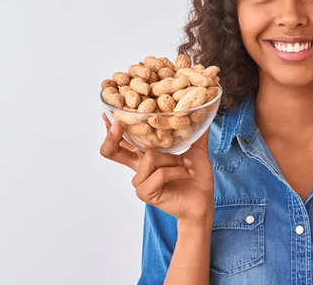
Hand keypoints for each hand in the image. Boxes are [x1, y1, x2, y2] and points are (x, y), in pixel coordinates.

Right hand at [100, 113, 214, 222]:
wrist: (203, 201)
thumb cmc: (196, 177)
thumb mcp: (196, 149)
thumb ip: (196, 131)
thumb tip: (203, 110)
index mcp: (145, 156)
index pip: (123, 140)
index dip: (112, 127)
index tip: (109, 112)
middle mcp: (138, 168)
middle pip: (111, 151)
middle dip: (112, 136)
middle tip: (119, 125)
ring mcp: (140, 181)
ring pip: (149, 157)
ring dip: (173, 159)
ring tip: (188, 164)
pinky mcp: (146, 193)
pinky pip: (159, 173)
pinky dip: (177, 170)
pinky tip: (188, 172)